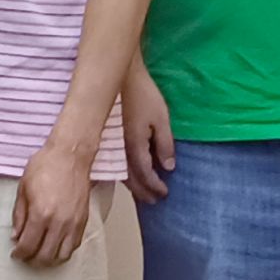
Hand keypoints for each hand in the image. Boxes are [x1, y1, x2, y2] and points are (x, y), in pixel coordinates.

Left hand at [8, 140, 97, 266]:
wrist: (70, 156)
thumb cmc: (46, 166)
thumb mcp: (23, 189)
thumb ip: (19, 216)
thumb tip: (16, 236)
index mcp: (40, 214)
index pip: (28, 246)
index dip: (20, 253)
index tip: (16, 253)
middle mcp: (59, 222)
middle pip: (45, 256)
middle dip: (32, 261)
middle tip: (26, 258)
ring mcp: (73, 223)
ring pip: (62, 255)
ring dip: (49, 260)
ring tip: (40, 256)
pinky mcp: (83, 221)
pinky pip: (74, 246)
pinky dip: (63, 252)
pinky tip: (55, 248)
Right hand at [121, 65, 175, 205]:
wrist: (119, 78)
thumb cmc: (143, 95)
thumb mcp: (161, 119)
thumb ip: (165, 145)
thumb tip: (168, 167)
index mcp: (135, 147)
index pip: (146, 175)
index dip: (156, 186)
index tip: (165, 193)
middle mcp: (122, 151)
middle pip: (132, 179)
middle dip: (144, 192)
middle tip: (154, 201)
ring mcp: (114, 145)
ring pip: (122, 173)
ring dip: (133, 187)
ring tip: (142, 194)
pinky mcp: (111, 139)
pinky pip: (117, 164)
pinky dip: (125, 175)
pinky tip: (128, 175)